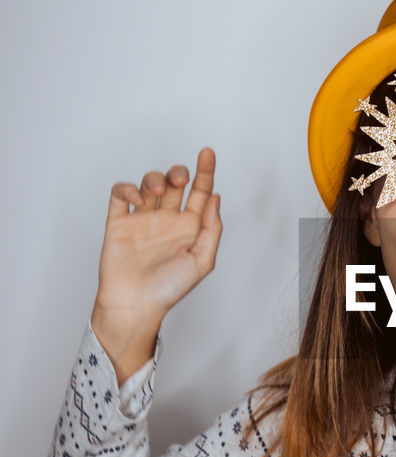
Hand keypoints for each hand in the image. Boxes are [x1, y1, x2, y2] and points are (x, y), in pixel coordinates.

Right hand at [90, 147, 221, 381]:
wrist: (135, 304)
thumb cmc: (169, 288)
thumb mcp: (202, 261)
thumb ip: (212, 229)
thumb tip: (216, 197)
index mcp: (189, 227)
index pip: (200, 192)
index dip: (205, 171)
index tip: (208, 152)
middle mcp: (167, 220)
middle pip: (175, 182)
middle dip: (179, 172)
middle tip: (180, 179)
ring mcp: (142, 219)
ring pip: (149, 183)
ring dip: (155, 179)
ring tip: (159, 194)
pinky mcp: (119, 221)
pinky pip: (121, 193)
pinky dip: (128, 188)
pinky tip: (137, 200)